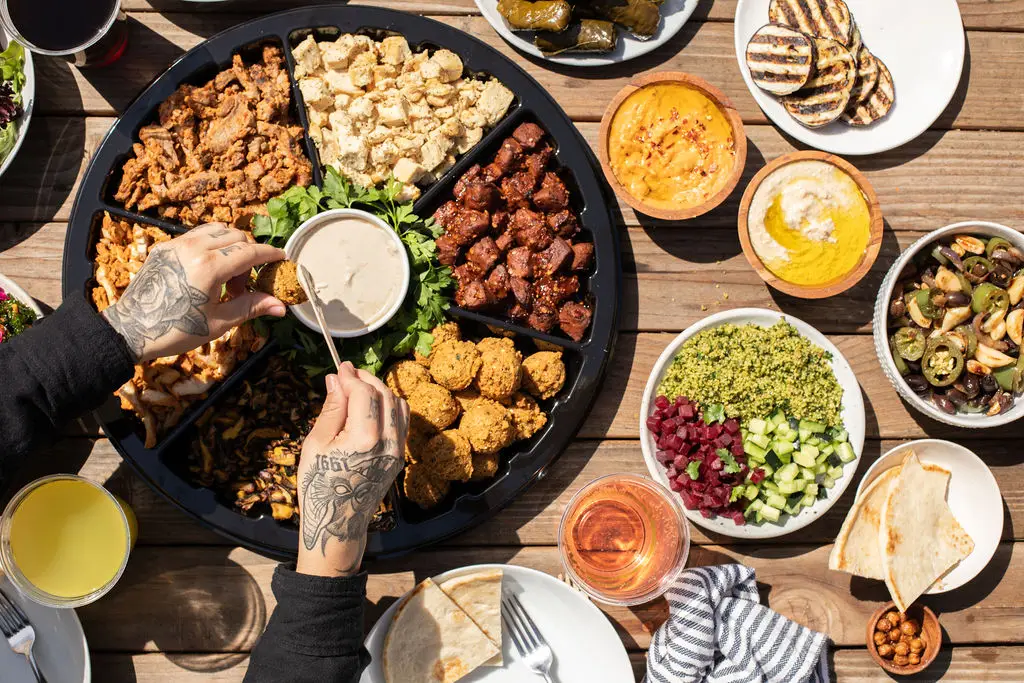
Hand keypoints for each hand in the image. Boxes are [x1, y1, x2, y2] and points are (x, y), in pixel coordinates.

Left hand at [102, 222, 286, 361]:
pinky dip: (211, 244)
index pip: (250, 251)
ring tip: (227, 274)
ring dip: (230, 245)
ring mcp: (177, 245)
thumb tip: (282, 307)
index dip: (269, 254)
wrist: (131, 330)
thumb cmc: (177, 330)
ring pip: (216, 230)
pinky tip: (208, 269)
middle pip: (236, 236)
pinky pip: (196, 235)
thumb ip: (251, 306)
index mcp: (210, 267)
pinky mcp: (164, 248)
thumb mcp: (219, 322)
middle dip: (249, 255)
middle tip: (244, 284)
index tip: (281, 258)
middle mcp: (194, 248)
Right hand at [296, 363, 408, 577]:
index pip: (365, 393)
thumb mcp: (317, 444)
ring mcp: (398, 450)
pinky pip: (402, 422)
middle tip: (348, 374)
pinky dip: (390, 407)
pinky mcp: (400, 456)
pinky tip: (372, 406)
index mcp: (365, 438)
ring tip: (359, 388)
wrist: (338, 523)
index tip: (340, 367)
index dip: (352, 376)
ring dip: (380, 391)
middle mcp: (388, 442)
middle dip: (367, 380)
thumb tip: (336, 378)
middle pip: (385, 395)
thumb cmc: (319, 485)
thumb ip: (332, 408)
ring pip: (398, 406)